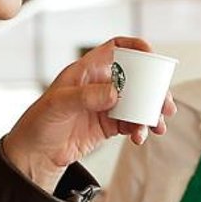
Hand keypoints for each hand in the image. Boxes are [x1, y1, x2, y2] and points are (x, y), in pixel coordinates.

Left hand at [3, 36, 176, 192]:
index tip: (152, 56)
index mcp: (88, 71)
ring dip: (151, 113)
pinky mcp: (110, 125)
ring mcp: (107, 105)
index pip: (116, 49)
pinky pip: (132, 123)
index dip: (136, 47)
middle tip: (164, 104)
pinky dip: (140, 129)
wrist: (36, 154)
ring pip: (139, 103)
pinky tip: (140, 137)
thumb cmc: (39, 123)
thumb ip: (86, 97)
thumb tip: (115, 93)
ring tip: (157, 127)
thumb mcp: (58, 105)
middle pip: (137, 78)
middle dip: (154, 89)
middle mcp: (101, 85)